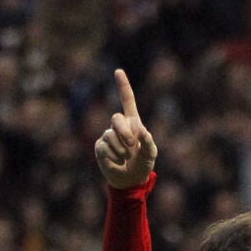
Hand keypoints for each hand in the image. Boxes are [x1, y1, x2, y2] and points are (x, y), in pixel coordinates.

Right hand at [94, 68, 156, 188]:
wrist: (130, 180)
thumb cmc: (143, 164)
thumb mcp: (151, 154)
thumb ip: (149, 143)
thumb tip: (142, 133)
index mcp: (133, 122)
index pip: (127, 100)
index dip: (122, 86)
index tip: (118, 71)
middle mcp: (119, 126)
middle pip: (116, 118)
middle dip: (124, 132)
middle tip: (132, 145)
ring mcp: (107, 136)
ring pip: (110, 135)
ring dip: (120, 148)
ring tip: (125, 158)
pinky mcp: (100, 147)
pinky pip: (103, 147)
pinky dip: (112, 156)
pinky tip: (117, 162)